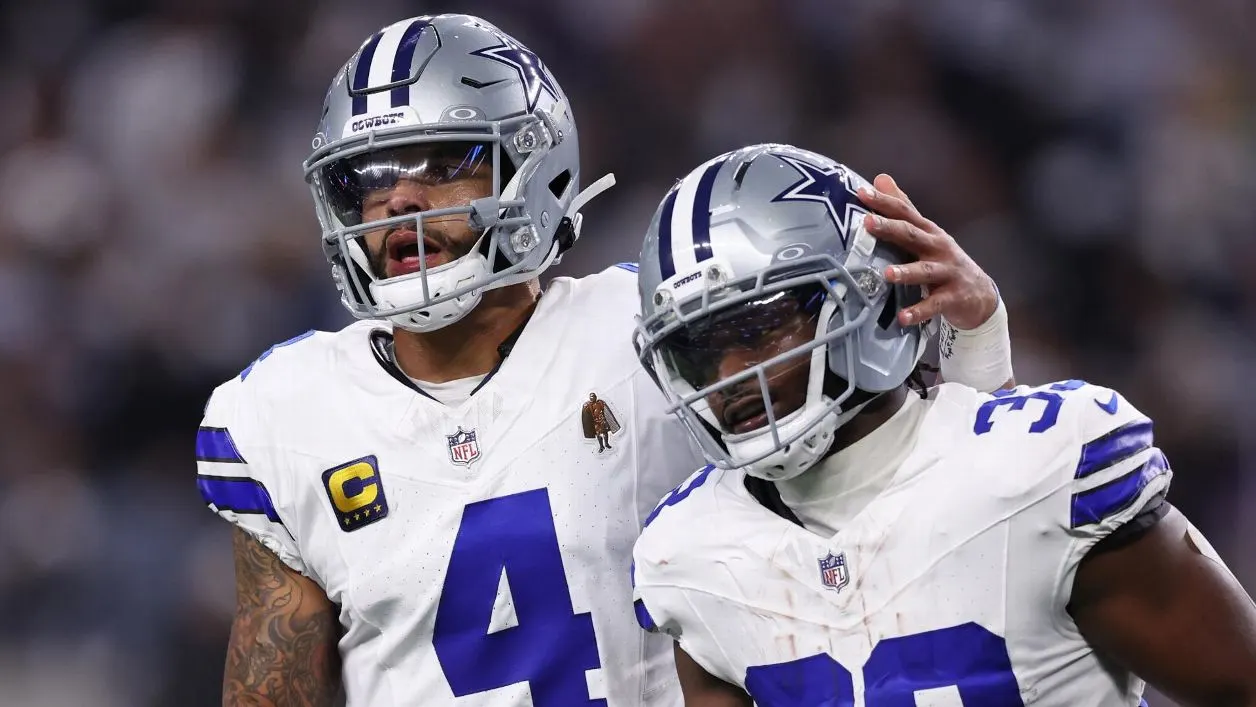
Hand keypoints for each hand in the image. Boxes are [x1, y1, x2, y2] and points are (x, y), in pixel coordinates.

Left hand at [856, 174, 997, 329]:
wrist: (980, 295)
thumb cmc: (943, 261)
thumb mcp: (925, 233)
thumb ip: (903, 208)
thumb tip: (880, 178)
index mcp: (928, 232)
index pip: (904, 212)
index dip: (884, 202)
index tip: (861, 192)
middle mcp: (938, 248)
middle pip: (912, 235)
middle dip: (890, 228)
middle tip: (867, 223)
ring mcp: (947, 272)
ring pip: (924, 271)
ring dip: (906, 272)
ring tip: (886, 274)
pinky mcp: (953, 297)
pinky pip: (934, 305)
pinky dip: (919, 312)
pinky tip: (903, 318)